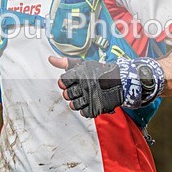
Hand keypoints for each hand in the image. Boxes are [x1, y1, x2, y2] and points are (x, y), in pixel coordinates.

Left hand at [48, 55, 164, 117]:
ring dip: (77, 102)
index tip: (71, 82)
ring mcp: (90, 98)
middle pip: (67, 94)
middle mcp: (84, 86)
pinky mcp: (96, 108)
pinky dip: (85, 109)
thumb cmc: (99, 72)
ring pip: (74, 105)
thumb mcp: (83, 65)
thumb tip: (50, 59)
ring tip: (84, 97)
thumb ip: (66, 62)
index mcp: (80, 75)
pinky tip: (90, 102)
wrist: (121, 82)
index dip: (65, 83)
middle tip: (80, 90)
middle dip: (71, 93)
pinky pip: (83, 112)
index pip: (62, 81)